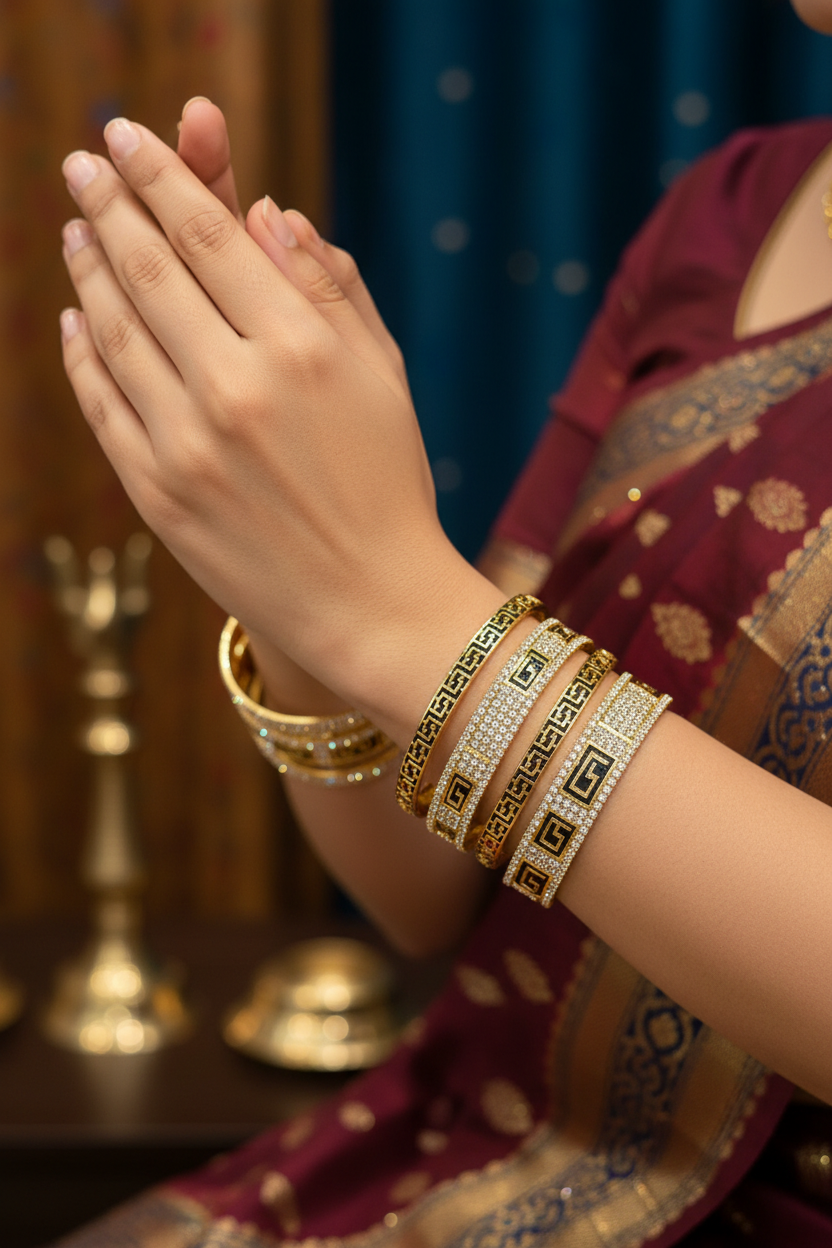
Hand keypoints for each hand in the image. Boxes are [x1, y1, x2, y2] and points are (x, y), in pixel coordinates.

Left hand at [59, 118, 488, 729]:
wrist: (370, 604)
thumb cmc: (388, 483)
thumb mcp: (381, 376)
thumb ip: (328, 288)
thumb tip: (267, 213)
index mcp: (301, 346)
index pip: (210, 233)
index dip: (160, 176)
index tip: (125, 139)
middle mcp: (237, 386)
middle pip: (149, 268)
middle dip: (107, 203)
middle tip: (81, 165)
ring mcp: (187, 443)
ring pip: (114, 329)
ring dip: (86, 268)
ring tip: (74, 229)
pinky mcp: (157, 493)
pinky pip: (101, 402)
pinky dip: (81, 351)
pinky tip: (75, 318)